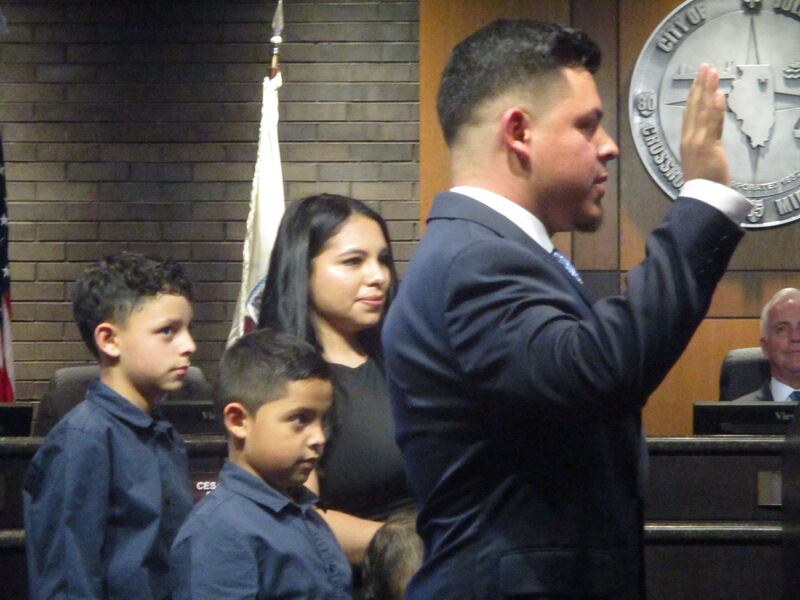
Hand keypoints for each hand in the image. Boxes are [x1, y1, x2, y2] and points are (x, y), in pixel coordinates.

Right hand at [680, 64, 729, 185]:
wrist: (701, 198)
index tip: (697, 80)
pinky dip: (715, 108)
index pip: (689, 113)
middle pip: (693, 107)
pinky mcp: (707, 146)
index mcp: (686, 141)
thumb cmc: (703, 183)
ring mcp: (697, 141)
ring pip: (701, 110)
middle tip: (704, 67)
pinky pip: (711, 123)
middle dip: (698, 86)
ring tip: (711, 72)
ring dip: (706, 90)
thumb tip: (710, 129)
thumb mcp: (703, 159)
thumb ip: (706, 143)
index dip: (692, 95)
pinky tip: (718, 94)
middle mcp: (689, 138)